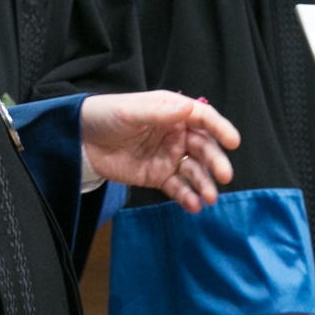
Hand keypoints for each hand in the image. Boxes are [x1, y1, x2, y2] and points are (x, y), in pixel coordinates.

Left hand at [79, 90, 237, 210]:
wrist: (80, 141)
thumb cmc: (105, 116)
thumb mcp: (130, 111)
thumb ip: (158, 113)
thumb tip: (188, 109)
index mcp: (173, 113)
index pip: (203, 119)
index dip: (220, 129)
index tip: (234, 142)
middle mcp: (176, 134)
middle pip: (204, 148)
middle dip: (215, 162)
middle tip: (224, 176)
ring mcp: (169, 157)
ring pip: (194, 171)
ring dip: (204, 184)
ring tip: (209, 199)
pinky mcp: (158, 177)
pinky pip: (178, 188)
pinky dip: (188, 197)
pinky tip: (194, 206)